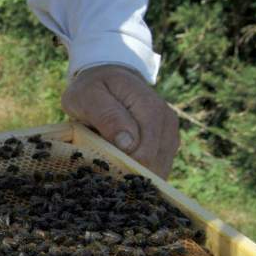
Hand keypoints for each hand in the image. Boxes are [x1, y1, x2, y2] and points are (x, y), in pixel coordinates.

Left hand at [61, 65, 179, 178]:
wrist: (106, 79)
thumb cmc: (92, 90)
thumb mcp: (87, 97)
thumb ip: (107, 117)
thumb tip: (128, 144)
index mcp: (148, 105)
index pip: (146, 147)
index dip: (126, 164)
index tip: (104, 167)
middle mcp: (165, 119)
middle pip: (155, 161)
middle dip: (130, 172)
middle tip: (105, 171)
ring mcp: (169, 132)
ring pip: (159, 168)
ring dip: (136, 175)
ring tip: (113, 170)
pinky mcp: (167, 143)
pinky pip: (159, 168)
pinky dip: (142, 175)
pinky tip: (124, 172)